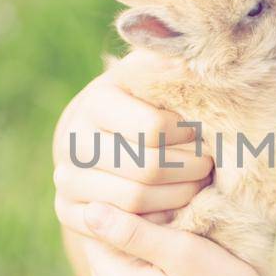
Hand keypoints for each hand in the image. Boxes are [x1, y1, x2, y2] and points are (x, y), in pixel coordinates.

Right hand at [53, 48, 214, 235]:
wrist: (100, 137)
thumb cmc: (144, 103)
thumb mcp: (156, 77)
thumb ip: (172, 65)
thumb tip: (190, 46)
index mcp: (96, 103)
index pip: (154, 128)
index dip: (189, 135)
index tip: (204, 133)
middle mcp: (72, 141)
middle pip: (147, 169)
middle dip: (189, 170)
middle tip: (209, 165)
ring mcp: (66, 179)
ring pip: (135, 201)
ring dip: (178, 196)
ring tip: (198, 184)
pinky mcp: (67, 211)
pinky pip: (118, 229)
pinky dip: (153, 222)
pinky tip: (173, 207)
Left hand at [80, 201, 275, 275]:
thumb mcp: (183, 251)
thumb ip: (132, 230)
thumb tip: (89, 211)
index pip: (97, 239)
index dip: (124, 219)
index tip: (158, 214)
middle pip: (108, 264)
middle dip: (130, 245)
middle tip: (173, 233)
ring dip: (141, 269)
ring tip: (180, 263)